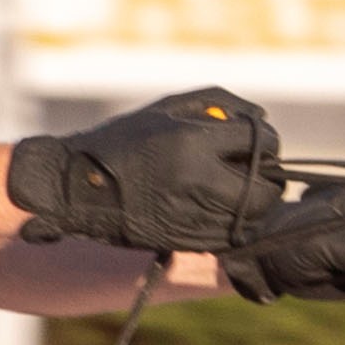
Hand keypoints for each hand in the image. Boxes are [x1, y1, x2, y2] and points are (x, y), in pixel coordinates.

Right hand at [9, 87, 285, 255]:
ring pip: (254, 217)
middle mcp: (198, 182)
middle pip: (267, 189)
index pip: (260, 142)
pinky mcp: (189, 241)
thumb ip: (219, 103)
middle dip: (268, 179)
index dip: (266, 142)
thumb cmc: (125, 140)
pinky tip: (216, 207)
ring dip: (254, 204)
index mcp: (193, 142)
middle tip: (254, 171)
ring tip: (233, 188)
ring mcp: (194, 216)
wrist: (77, 187)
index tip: (257, 143)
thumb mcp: (167, 108)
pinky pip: (233, 235)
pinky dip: (234, 222)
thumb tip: (262, 118)